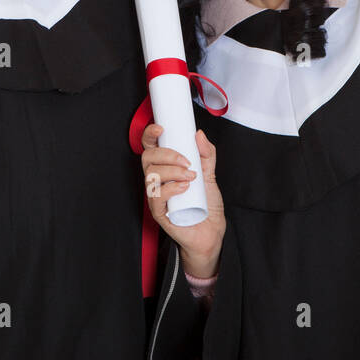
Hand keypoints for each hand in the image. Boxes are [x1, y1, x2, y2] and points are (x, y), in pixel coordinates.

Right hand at [141, 123, 225, 277]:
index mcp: (166, 167)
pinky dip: (171, 188)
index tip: (161, 128)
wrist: (211, 231)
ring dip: (172, 171)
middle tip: (187, 161)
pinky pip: (156, 196)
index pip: (151, 147)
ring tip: (191, 176)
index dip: (150, 135)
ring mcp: (156, 196)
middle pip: (148, 158)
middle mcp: (158, 180)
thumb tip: (199, 135)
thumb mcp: (209, 173)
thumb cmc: (206, 204)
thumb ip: (206, 153)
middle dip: (167, 154)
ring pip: (151, 175)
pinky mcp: (158, 212)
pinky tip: (185, 188)